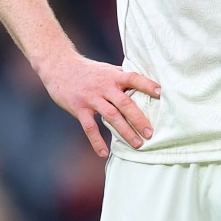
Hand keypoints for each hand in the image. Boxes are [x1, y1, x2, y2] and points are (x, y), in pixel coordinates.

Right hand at [41, 53, 160, 156]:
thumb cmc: (88, 70)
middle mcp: (104, 86)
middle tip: (151, 133)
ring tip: (137, 144)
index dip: (147, 85)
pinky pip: (89, 127)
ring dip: (125, 132)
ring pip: (111, 116)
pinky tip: (104, 153)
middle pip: (125, 103)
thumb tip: (144, 87)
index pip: (133, 78)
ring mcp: (91, 98)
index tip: (161, 93)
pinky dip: (97, 141)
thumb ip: (122, 79)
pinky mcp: (79, 108)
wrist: (60, 66)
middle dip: (139, 119)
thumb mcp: (107, 70)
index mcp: (113, 76)